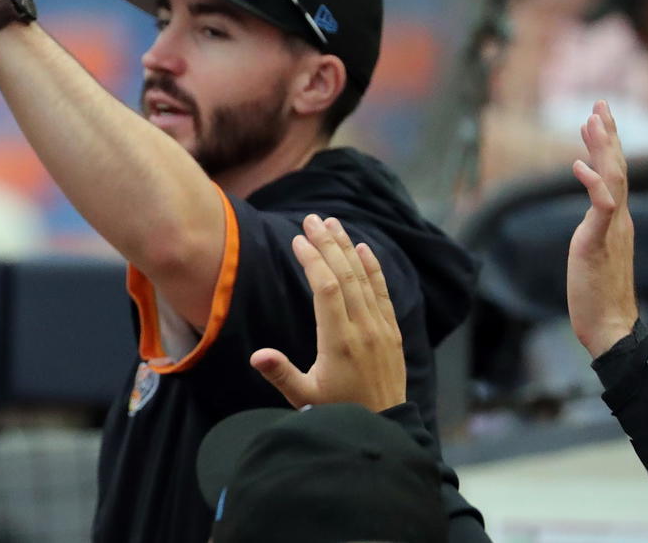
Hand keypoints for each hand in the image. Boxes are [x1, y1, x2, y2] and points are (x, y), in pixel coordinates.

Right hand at [249, 214, 407, 412]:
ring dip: (348, 248)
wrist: (384, 428)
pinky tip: (364, 249)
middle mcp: (363, 329)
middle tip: (312, 219)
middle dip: (328, 244)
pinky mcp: (392, 333)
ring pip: (365, 279)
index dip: (313, 261)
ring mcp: (381, 329)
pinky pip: (383, 292)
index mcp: (340, 342)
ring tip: (333, 224)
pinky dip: (374, 268)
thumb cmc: (339, 412)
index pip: (327, 289)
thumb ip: (281, 374)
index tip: (298, 240)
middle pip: (346, 276)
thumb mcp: (305, 398)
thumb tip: (256, 355)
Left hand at [568, 100, 637, 357]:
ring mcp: (610, 230)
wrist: (610, 325)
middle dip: (607, 135)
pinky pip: (600, 209)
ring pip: (612, 180)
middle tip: (599, 105)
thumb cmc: (598, 291)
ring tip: (592, 120)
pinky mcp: (598, 243)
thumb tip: (593, 212)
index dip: (606, 145)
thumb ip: (595, 227)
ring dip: (602, 149)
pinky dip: (593, 185)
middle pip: (616, 168)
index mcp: (615, 219)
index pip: (614, 174)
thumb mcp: (594, 248)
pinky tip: (580, 166)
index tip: (597, 117)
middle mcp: (618, 219)